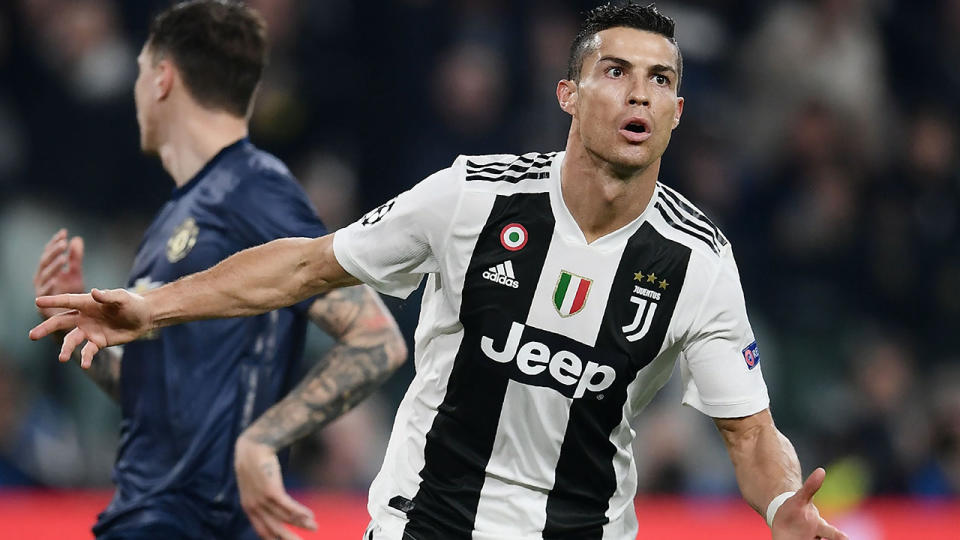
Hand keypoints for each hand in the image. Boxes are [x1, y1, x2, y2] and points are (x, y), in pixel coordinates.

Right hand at [29, 288, 150, 367]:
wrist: (144, 318)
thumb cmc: (132, 304)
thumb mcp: (122, 298)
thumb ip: (108, 296)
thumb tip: (94, 292)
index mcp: (87, 303)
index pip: (67, 301)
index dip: (53, 301)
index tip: (37, 301)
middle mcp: (84, 317)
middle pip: (61, 322)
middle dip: (46, 328)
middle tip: (32, 336)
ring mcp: (90, 330)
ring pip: (72, 340)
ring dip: (66, 349)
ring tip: (61, 358)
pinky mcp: (98, 342)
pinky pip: (88, 351)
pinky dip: (86, 358)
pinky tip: (85, 365)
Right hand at [33, 229, 85, 318]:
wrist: (69, 320)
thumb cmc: (70, 294)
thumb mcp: (74, 275)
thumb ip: (74, 258)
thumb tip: (76, 238)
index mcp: (48, 270)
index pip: (50, 253)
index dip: (55, 243)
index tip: (64, 232)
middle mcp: (42, 279)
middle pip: (46, 263)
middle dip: (53, 252)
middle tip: (63, 243)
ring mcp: (42, 291)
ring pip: (45, 276)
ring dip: (53, 266)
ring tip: (62, 257)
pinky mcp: (44, 305)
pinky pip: (46, 295)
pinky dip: (49, 286)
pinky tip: (55, 280)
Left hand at [234, 435, 316, 539]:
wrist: (253, 447)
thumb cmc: (256, 466)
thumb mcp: (255, 486)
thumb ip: (262, 499)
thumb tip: (274, 505)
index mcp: (249, 509)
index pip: (263, 532)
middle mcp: (254, 508)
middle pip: (274, 531)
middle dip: (290, 539)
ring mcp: (262, 500)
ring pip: (285, 519)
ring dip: (302, 524)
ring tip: (315, 527)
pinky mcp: (271, 491)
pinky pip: (288, 507)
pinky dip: (300, 513)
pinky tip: (310, 515)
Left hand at [772, 468, 848, 539]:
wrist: (784, 519)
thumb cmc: (796, 508)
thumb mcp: (800, 497)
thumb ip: (811, 486)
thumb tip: (821, 470)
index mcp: (819, 527)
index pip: (834, 534)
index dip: (840, 537)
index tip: (846, 538)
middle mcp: (816, 538)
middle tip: (842, 539)